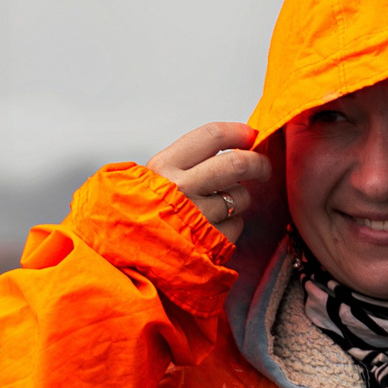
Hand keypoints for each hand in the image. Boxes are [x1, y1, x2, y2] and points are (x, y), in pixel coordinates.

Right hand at [146, 122, 271, 245]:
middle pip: (237, 164)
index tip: (250, 136)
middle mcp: (181, 189)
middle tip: (261, 167)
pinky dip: (231, 224)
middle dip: (257, 163)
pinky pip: (237, 225)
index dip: (238, 133)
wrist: (126, 255)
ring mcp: (197, 216)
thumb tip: (236, 145)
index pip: (212, 136)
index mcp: (165, 166)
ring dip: (239, 198)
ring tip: (220, 204)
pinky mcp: (210, 242)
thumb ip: (189, 160)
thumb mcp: (155, 177)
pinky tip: (213, 226)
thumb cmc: (144, 212)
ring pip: (241, 196)